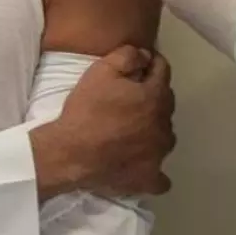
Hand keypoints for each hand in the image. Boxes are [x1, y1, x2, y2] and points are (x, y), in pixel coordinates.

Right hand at [31, 46, 175, 198]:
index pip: (163, 71)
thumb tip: (146, 56)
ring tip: (135, 130)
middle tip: (130, 97)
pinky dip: (154, 171)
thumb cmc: (86, 110)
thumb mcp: (101, 70)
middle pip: (166, 103)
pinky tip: (143, 166)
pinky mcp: (149, 178)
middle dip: (153, 96)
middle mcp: (164, 125)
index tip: (139, 66)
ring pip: (165, 136)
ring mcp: (159, 154)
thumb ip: (128, 56)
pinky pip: (161, 178)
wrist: (69, 153)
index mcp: (155, 96)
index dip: (150, 64)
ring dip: (155, 130)